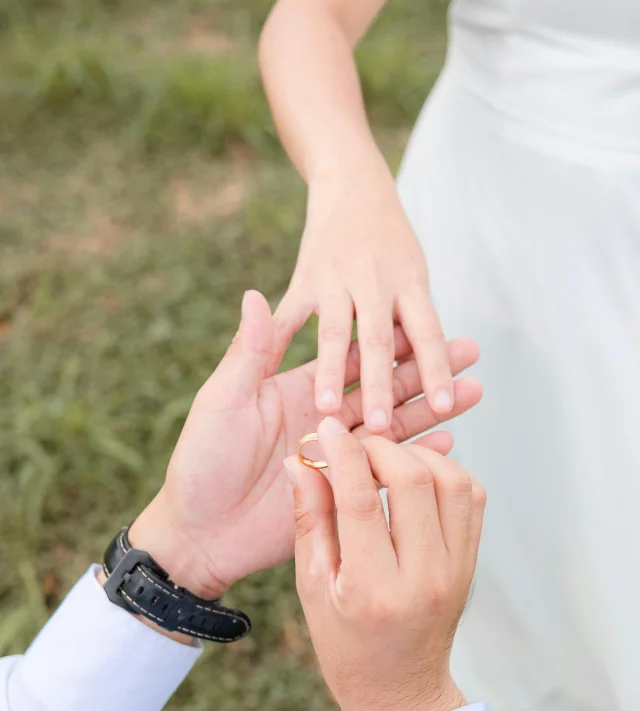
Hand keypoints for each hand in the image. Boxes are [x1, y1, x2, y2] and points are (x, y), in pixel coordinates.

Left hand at [130, 290, 481, 599]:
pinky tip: (449, 445)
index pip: (354, 357)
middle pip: (385, 387)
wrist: (198, 531)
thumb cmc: (202, 460)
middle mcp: (324, 420)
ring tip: (473, 391)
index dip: (391, 340)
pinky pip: (386, 473)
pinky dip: (417, 460)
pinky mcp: (342, 495)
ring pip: (395, 429)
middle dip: (427, 369)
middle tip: (470, 351)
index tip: (426, 321)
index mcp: (298, 390)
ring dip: (432, 410)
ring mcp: (336, 458)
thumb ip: (250, 352)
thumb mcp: (223, 400)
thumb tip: (254, 294)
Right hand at [272, 153, 451, 433]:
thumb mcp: (414, 272)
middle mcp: (376, 281)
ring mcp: (336, 279)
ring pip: (334, 333)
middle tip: (381, 425)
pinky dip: (277, 343)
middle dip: (380, 386)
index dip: (436, 370)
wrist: (353, 182)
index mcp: (410, 283)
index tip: (444, 407)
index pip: (428, 334)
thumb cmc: (390, 241)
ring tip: (325, 409)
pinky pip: (288, 318)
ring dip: (331, 372)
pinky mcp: (304, 279)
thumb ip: (415, 318)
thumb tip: (433, 369)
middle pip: (379, 341)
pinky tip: (269, 375)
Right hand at [290, 417, 485, 710]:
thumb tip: (301, 463)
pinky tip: (414, 476)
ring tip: (384, 460)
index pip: (359, 500)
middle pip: (414, 480)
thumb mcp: (312, 587)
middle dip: (379, 448)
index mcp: (374, 589)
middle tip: (354, 444)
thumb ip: (309, 520)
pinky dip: (444, 472)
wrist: (402, 690)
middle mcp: (424, 576)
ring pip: (453, 480)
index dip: (341, 454)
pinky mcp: (471, 561)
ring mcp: (456, 569)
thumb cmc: (345, 643)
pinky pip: (471, 496)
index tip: (326, 429)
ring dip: (417, 456)